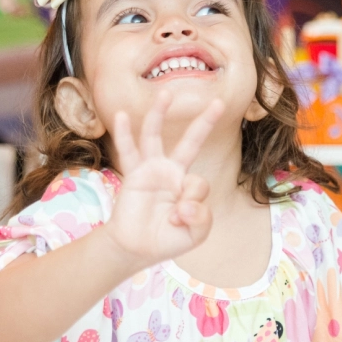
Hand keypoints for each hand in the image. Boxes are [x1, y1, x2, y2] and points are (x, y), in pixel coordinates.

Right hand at [106, 92, 223, 267]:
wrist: (136, 248)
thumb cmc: (167, 239)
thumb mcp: (194, 235)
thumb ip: (201, 219)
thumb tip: (187, 205)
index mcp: (188, 185)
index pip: (199, 184)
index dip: (191, 203)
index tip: (181, 218)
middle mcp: (171, 172)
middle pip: (190, 142)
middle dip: (204, 123)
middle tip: (220, 103)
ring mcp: (151, 170)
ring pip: (155, 137)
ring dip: (159, 115)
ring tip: (165, 94)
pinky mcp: (133, 174)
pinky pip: (128, 151)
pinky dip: (124, 133)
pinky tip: (122, 115)